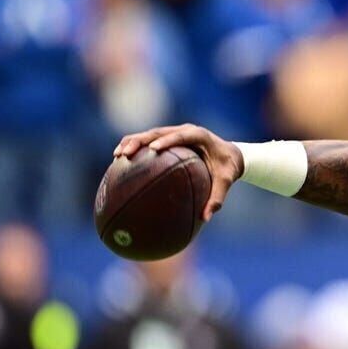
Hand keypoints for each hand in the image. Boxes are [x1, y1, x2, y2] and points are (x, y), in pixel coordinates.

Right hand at [114, 124, 243, 220]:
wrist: (230, 155)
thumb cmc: (227, 168)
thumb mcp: (226, 182)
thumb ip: (217, 198)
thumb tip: (205, 218)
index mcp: (199, 135)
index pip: (181, 135)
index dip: (167, 140)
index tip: (153, 150)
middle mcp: (184, 130)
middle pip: (158, 132)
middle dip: (140, 140)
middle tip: (126, 153)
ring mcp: (174, 133)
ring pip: (149, 134)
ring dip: (132, 142)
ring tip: (117, 156)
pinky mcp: (168, 138)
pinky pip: (149, 141)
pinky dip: (135, 148)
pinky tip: (120, 161)